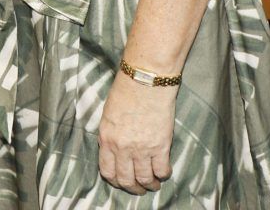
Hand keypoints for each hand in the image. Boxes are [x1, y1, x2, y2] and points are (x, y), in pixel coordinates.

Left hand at [98, 71, 176, 194]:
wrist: (145, 80)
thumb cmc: (125, 91)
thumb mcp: (108, 115)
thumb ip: (110, 135)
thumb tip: (112, 151)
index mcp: (106, 138)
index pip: (107, 171)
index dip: (115, 181)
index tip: (121, 181)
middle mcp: (122, 147)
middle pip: (127, 180)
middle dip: (133, 188)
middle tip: (138, 188)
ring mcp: (142, 149)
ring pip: (145, 180)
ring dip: (150, 185)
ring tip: (153, 183)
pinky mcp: (161, 147)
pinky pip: (162, 171)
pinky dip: (163, 175)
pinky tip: (162, 170)